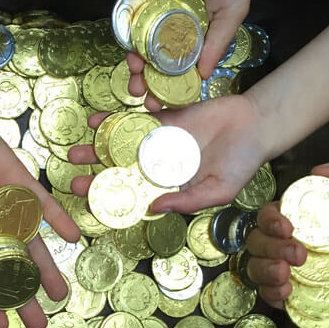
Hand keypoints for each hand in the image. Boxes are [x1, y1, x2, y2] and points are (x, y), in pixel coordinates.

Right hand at [0, 102, 79, 327]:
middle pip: (9, 269)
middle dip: (22, 297)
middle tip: (38, 325)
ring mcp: (6, 206)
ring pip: (30, 244)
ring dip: (46, 269)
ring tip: (60, 296)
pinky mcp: (18, 183)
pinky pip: (42, 205)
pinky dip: (57, 220)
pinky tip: (73, 238)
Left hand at [69, 94, 272, 212]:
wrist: (256, 124)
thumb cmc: (242, 163)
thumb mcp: (218, 190)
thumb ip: (188, 200)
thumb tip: (155, 208)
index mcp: (170, 188)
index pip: (135, 197)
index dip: (113, 200)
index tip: (91, 204)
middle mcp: (160, 167)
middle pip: (121, 173)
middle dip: (97, 176)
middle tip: (72, 179)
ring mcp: (158, 142)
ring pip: (122, 147)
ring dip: (98, 149)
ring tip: (76, 151)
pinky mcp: (162, 119)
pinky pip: (134, 120)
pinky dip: (115, 120)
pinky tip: (96, 122)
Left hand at [126, 0, 250, 110]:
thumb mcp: (233, 9)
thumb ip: (217, 43)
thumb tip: (204, 77)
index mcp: (201, 31)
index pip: (184, 65)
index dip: (173, 85)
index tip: (165, 105)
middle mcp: (177, 23)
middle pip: (158, 58)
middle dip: (149, 79)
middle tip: (141, 98)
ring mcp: (157, 9)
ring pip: (141, 42)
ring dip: (136, 62)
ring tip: (133, 78)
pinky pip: (131, 17)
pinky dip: (128, 35)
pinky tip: (128, 51)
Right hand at [246, 148, 328, 327]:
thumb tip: (317, 168)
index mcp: (313, 218)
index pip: (273, 213)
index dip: (271, 218)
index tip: (288, 226)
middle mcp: (302, 244)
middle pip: (258, 241)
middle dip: (268, 246)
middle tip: (297, 255)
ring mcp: (303, 274)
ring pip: (258, 269)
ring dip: (264, 270)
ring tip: (287, 276)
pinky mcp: (308, 301)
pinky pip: (273, 298)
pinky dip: (270, 294)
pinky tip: (286, 292)